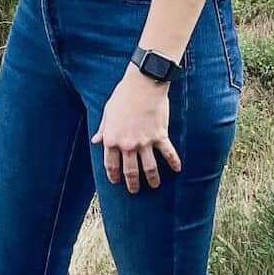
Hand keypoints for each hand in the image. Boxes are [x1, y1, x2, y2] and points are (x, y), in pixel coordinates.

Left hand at [91, 66, 182, 194]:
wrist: (142, 84)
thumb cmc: (123, 95)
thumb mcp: (108, 112)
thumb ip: (103, 129)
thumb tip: (96, 140)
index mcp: (112, 139)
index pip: (111, 164)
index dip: (113, 175)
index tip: (116, 181)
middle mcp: (128, 144)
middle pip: (130, 171)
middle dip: (132, 183)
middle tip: (134, 190)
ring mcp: (145, 142)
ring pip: (149, 168)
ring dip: (152, 179)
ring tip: (154, 186)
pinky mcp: (160, 136)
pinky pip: (168, 153)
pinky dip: (173, 162)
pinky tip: (177, 169)